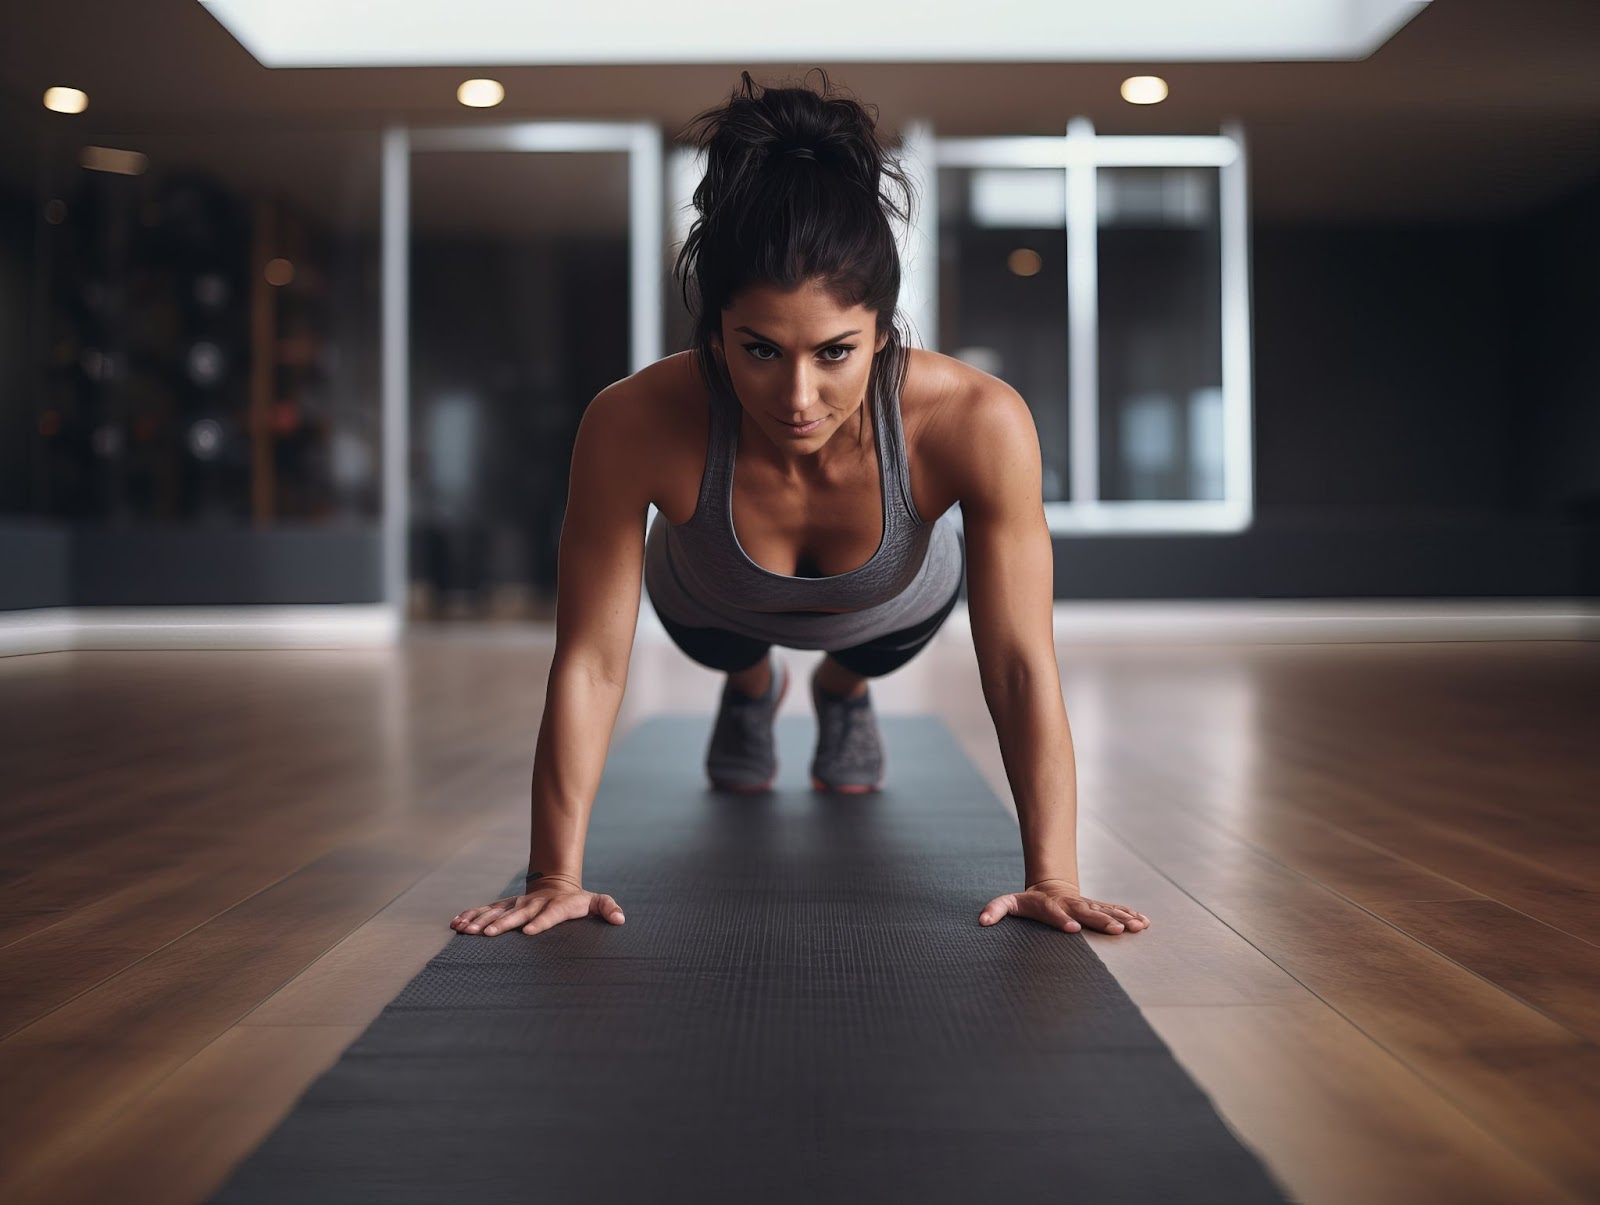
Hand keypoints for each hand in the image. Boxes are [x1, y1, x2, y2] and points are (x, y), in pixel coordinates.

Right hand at [450, 874, 625, 936]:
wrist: (556, 884)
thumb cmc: (577, 901)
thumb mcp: (596, 902)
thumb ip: (607, 907)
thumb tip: (621, 919)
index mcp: (556, 906)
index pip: (549, 915)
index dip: (541, 923)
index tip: (529, 932)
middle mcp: (533, 905)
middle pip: (517, 915)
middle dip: (501, 925)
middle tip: (485, 935)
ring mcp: (517, 905)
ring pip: (496, 912)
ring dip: (480, 921)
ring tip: (464, 930)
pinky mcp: (505, 907)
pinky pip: (485, 911)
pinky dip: (470, 916)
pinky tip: (456, 924)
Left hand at [978, 880, 1148, 933]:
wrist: (1052, 886)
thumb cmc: (1029, 901)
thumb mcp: (1010, 903)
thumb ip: (997, 909)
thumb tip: (981, 920)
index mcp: (1050, 906)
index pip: (1055, 913)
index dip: (1062, 921)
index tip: (1073, 929)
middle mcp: (1071, 904)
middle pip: (1087, 912)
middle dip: (1101, 921)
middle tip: (1116, 930)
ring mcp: (1087, 905)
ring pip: (1106, 910)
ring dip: (1122, 918)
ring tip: (1137, 926)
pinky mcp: (1099, 907)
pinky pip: (1116, 910)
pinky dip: (1130, 915)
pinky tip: (1144, 923)